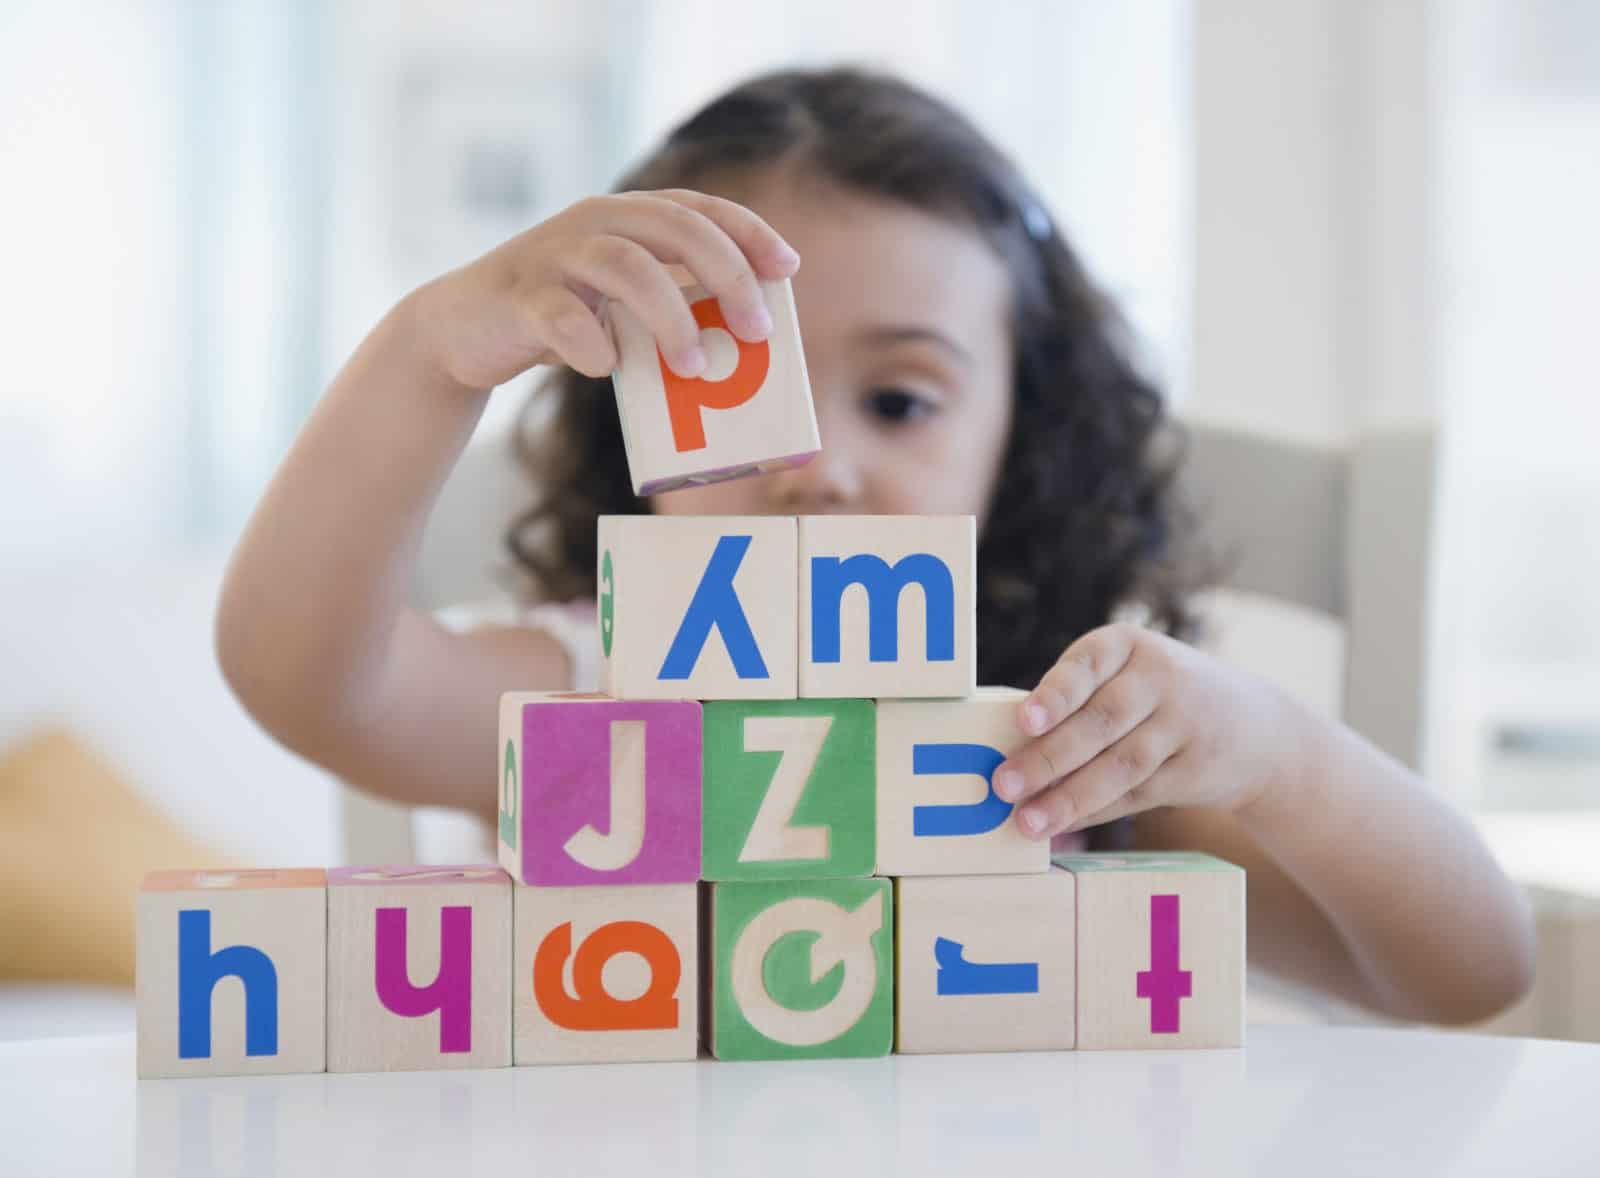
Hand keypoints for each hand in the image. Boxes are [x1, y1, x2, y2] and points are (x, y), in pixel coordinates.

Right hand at [409, 189, 800, 392]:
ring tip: (694, 365)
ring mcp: (553, 256)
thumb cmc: (560, 320)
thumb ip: (670, 310)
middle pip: (673, 227)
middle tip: (756, 330)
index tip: (787, 268)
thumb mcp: (620, 308)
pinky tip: (608, 368)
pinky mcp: (518, 296)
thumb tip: (744, 348)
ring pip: (625, 265)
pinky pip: (562, 316)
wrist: (462, 332)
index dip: (747, 232)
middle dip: (726, 275)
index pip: (698, 208)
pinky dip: (593, 346)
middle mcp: (592, 222)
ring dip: (670, 316)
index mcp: (624, 217)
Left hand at [992, 623, 1300, 840]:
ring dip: (1070, 797)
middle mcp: (1160, 677)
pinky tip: (1063, 824)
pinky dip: (1096, 811)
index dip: (1055, 694)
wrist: (1253, 726)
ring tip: (1028, 821)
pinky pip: (1139, 794)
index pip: (1086, 665)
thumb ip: (1074, 703)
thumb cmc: (1153, 697)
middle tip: (1004, 785)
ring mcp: (1185, 723)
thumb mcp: (1125, 676)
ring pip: (1120, 765)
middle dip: (1048, 757)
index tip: (1024, 721)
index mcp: (1127, 645)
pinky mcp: (1197, 769)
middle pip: (1100, 721)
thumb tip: (1006, 750)